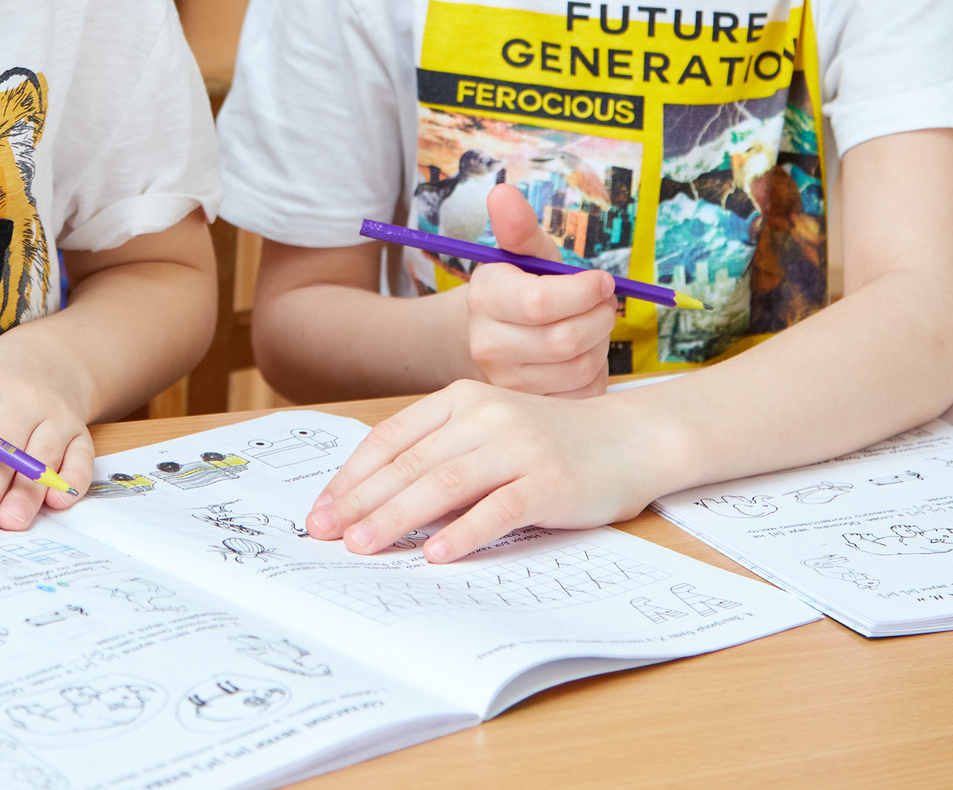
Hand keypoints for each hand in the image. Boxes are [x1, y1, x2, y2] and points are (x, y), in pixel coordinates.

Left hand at [302, 380, 666, 561]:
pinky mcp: (548, 480)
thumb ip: (441, 451)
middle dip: (360, 501)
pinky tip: (434, 553)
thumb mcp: (489, 429)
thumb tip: (373, 499)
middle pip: (410, 463)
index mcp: (461, 398)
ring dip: (397, 517)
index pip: (392, 438)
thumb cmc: (550, 442)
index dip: (352, 475)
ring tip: (364, 546)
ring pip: (444, 484)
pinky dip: (462, 532)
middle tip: (324, 533)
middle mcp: (485, 415)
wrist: (630, 439)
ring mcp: (518, 446)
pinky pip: (496, 509)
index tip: (322, 508)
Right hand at [463, 183, 616, 395]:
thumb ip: (519, 225)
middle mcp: (487, 343)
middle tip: (603, 304)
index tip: (602, 281)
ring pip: (579, 366)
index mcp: (486, 296)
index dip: (584, 291)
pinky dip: (595, 372)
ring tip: (590, 326)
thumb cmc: (521, 286)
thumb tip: (502, 192)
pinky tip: (583, 355)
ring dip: (600, 343)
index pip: (541, 302)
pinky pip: (582, 393)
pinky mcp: (530, 406)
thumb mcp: (523, 253)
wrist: (495, 335)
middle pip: (567, 339)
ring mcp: (507, 381)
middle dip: (599, 317)